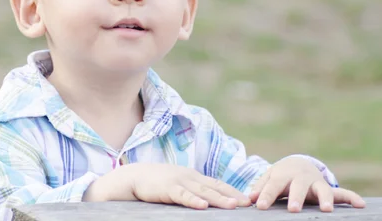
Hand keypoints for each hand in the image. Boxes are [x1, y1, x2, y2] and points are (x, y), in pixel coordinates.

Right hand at [84, 163, 250, 209]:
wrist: (134, 177)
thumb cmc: (156, 182)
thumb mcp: (177, 183)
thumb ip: (192, 189)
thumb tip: (207, 200)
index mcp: (193, 176)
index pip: (216, 183)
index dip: (232, 191)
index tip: (247, 199)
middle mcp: (189, 176)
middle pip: (214, 186)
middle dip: (232, 195)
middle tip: (247, 203)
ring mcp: (178, 181)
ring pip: (202, 191)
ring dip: (218, 198)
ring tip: (232, 205)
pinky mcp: (167, 189)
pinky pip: (183, 195)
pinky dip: (193, 200)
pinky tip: (203, 206)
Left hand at [249, 157, 365, 212]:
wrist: (297, 163)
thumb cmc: (280, 176)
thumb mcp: (269, 178)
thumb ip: (261, 188)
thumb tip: (250, 199)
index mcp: (283, 175)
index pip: (273, 186)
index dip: (266, 196)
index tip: (260, 207)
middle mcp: (300, 178)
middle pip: (298, 187)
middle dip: (296, 198)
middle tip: (293, 209)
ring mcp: (316, 183)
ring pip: (322, 190)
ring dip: (325, 199)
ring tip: (326, 210)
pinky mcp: (328, 188)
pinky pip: (343, 193)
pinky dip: (352, 198)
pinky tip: (361, 205)